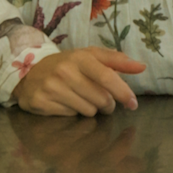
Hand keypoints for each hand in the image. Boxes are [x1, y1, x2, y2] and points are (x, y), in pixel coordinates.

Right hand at [13, 46, 145, 116]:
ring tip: (82, 99)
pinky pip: (71, 116)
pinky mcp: (42, 102)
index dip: (123, 92)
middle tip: (102, 100)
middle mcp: (65, 71)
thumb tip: (141, 67)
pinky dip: (73, 112)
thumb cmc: (68, 65)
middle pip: (101, 99)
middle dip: (107, 103)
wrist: (31, 73)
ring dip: (91, 109)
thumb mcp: (91, 57)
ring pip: (88, 111)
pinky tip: (66, 103)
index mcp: (80, 57)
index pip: (106, 76)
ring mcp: (52, 87)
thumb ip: (117, 61)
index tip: (133, 104)